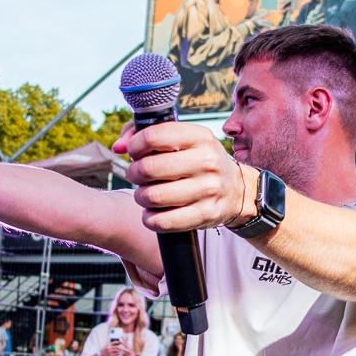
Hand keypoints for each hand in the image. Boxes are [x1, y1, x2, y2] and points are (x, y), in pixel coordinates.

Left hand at [113, 120, 252, 232]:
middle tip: (138, 175)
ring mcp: (208, 189)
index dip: (134, 146)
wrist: (237, 190)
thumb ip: (145, 134)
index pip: (152, 137)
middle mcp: (207, 161)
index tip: (134, 152)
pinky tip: (153, 212)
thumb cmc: (198, 160)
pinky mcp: (205, 214)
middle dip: (134, 173)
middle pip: (148, 168)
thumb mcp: (182, 139)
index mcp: (199, 137)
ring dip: (140, 196)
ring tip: (146, 193)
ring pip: (152, 196)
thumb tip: (118, 147)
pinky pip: (163, 221)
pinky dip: (150, 219)